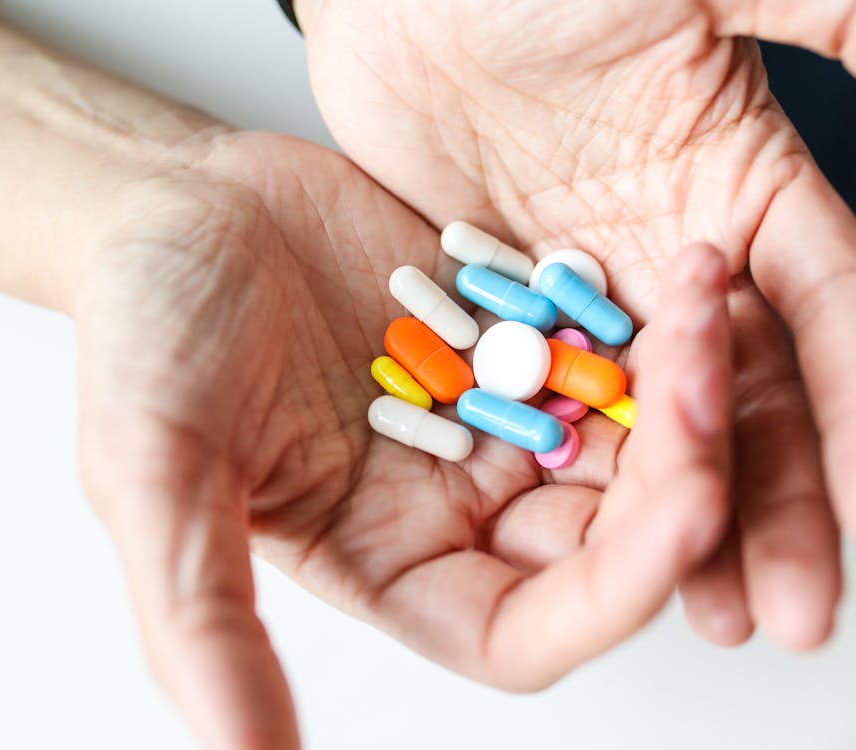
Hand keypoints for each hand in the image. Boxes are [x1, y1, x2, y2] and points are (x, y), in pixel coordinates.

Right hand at [77, 132, 737, 746]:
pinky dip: (651, 319)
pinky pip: (612, 344)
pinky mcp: (520, 338)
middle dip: (681, 469)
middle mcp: (461, 507)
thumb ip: (200, 615)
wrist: (175, 203)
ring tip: (707, 303)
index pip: (530, 629)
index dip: (615, 594)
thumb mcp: (155, 470)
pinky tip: (687, 272)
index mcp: (393, 566)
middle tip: (709, 375)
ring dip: (684, 387)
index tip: (680, 520)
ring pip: (630, 437)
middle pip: (609, 532)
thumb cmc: (146, 333)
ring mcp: (500, 421)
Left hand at [295, 0, 855, 646]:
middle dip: (787, 506)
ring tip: (715, 614)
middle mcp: (685, 261)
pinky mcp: (521, 320)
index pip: (833, 320)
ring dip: (697, 522)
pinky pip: (566, 417)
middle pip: (758, 402)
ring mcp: (600, 300)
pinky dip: (590, 487)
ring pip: (666, 431)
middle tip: (798, 610)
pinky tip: (601, 556)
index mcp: (749, 189)